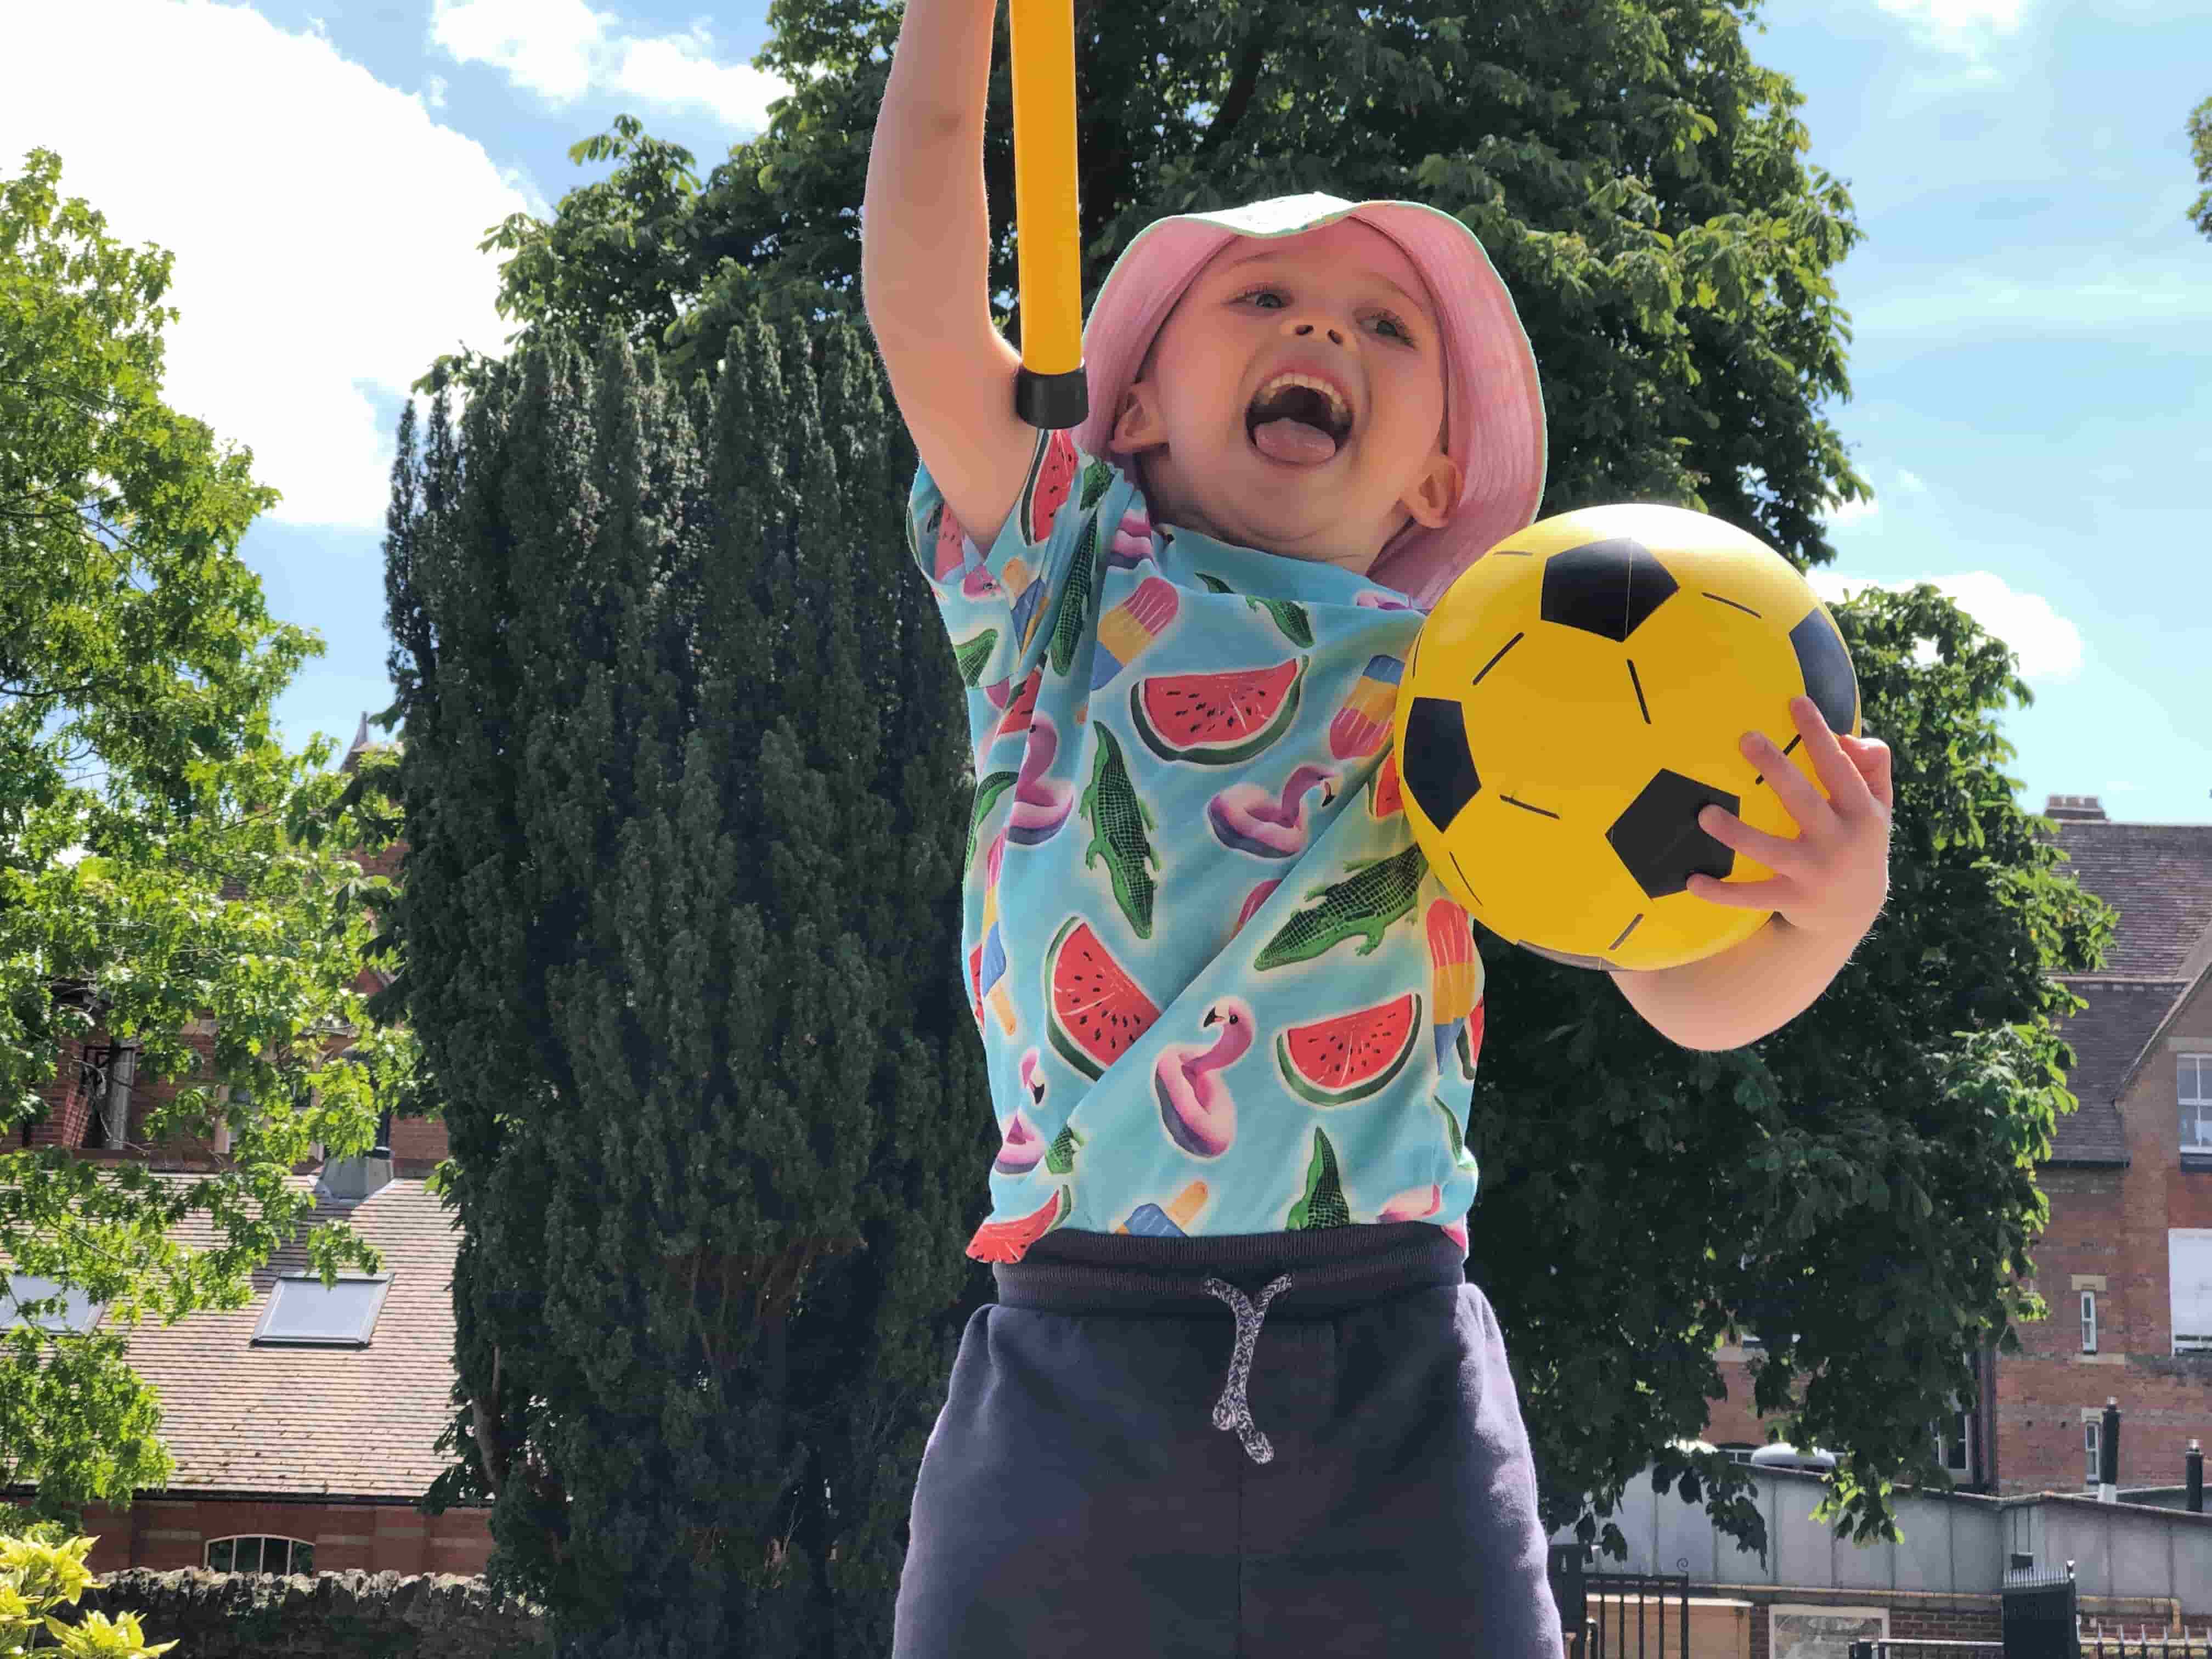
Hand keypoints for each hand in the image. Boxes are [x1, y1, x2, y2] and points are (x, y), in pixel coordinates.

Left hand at [1686, 695, 1893, 942]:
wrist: (1857, 909)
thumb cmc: (1859, 840)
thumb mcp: (1878, 804)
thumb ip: (1872, 766)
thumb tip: (1847, 737)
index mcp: (1861, 812)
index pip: (1839, 767)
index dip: (1819, 735)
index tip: (1795, 701)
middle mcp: (1839, 841)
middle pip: (1802, 800)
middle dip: (1776, 768)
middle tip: (1746, 738)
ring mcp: (1814, 873)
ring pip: (1769, 850)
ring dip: (1736, 833)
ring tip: (1705, 813)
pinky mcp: (1791, 899)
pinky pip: (1751, 896)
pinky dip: (1721, 893)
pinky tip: (1692, 881)